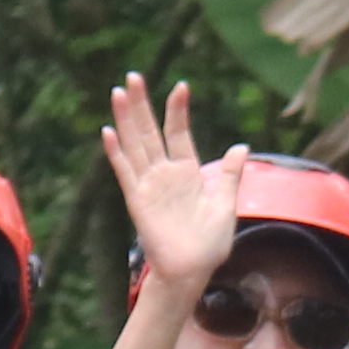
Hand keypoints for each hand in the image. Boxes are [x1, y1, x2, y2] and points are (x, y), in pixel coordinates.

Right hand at [101, 75, 231, 295]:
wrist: (193, 272)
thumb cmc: (210, 244)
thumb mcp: (226, 204)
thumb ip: (229, 175)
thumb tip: (240, 146)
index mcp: (187, 172)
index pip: (179, 132)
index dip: (178, 110)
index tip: (181, 85)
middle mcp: (165, 174)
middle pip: (150, 131)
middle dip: (142, 104)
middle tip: (133, 76)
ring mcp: (149, 185)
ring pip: (135, 144)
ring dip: (126, 119)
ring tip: (118, 92)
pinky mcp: (138, 200)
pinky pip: (125, 172)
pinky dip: (116, 152)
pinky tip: (108, 131)